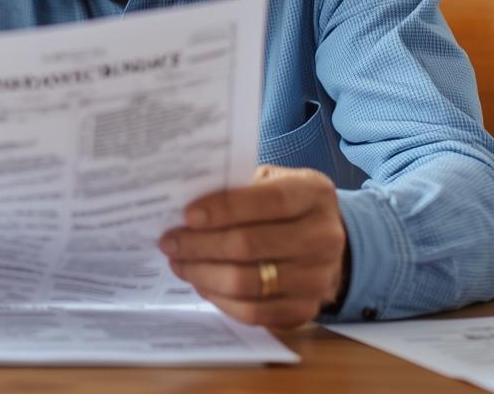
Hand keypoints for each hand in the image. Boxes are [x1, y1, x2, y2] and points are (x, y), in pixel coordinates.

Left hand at [158, 165, 346, 328]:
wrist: (321, 243)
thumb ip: (237, 185)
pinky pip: (252, 312)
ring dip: (202, 273)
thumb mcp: (270, 181)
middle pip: (250, 245)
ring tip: (178, 262)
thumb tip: (183, 199)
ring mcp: (318, 278)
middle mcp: (324, 237)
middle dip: (200, 244)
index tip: (187, 215)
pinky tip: (201, 283)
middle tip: (170, 241)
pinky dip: (219, 299)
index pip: (268, 201)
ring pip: (246, 282)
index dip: (224, 208)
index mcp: (315, 194)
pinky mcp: (305, 310)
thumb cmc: (282, 206)